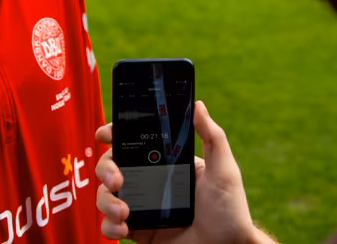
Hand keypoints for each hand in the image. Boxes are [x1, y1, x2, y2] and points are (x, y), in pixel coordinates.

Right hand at [95, 100, 274, 243]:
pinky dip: (109, 226)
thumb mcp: (223, 169)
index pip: (133, 142)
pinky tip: (122, 227)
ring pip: (105, 195)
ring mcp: (141, 206)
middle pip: (111, 166)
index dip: (114, 135)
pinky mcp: (138, 230)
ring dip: (106, 201)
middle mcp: (148, 181)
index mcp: (165, 163)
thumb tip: (197, 105)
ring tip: (123, 212)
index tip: (105, 134)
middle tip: (117, 180)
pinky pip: (111, 225)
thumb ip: (212, 137)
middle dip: (106, 169)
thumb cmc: (230, 209)